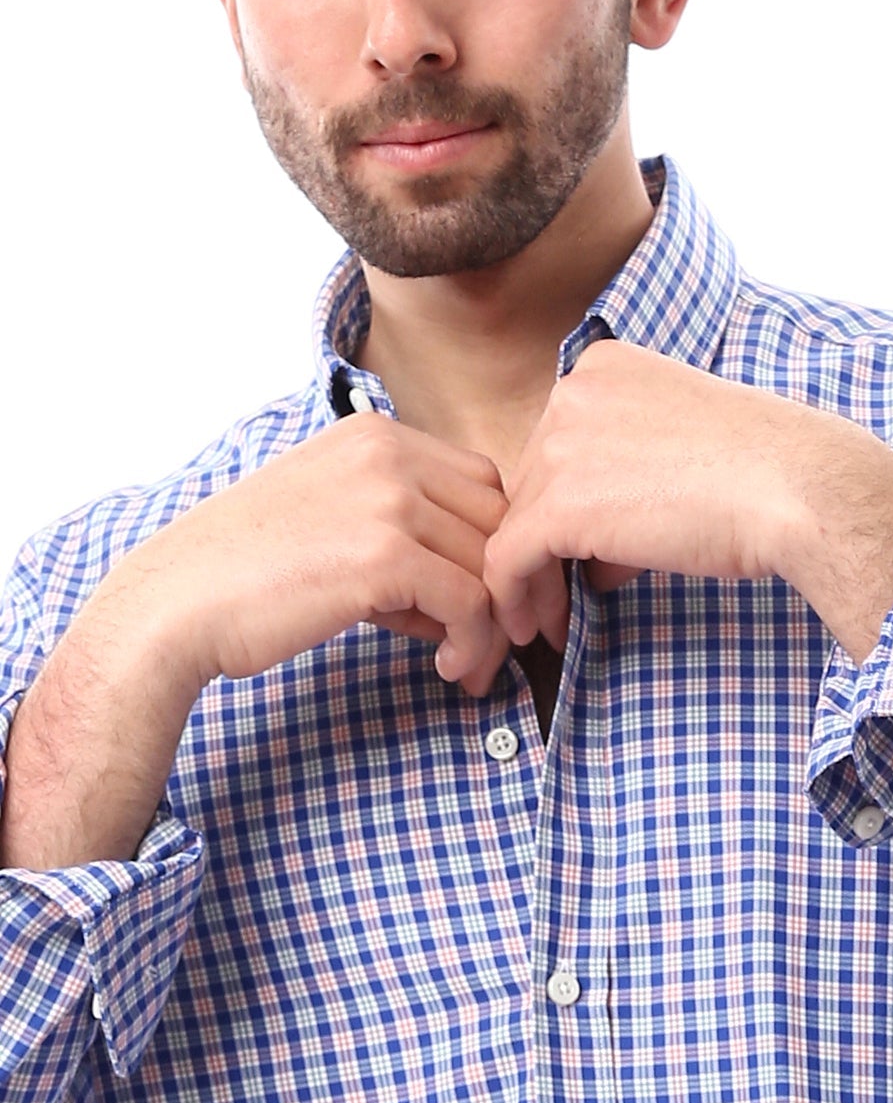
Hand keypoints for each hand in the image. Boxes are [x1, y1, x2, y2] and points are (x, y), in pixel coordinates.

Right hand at [98, 413, 513, 698]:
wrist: (176, 604)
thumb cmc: (244, 573)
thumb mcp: (333, 523)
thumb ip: (403, 538)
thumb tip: (468, 596)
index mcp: (375, 434)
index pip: (480, 482)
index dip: (494, 543)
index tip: (488, 596)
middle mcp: (387, 453)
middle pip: (496, 519)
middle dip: (505, 583)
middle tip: (498, 638)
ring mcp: (388, 500)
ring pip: (489, 564)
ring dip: (490, 625)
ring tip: (469, 664)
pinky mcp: (385, 556)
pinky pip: (469, 603)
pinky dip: (473, 643)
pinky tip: (450, 668)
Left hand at [478, 341, 892, 668]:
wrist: (799, 490)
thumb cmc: (770, 474)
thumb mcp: (687, 450)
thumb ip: (631, 479)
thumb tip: (599, 556)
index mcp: (605, 366)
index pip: (560, 443)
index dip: (568, 502)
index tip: (579, 552)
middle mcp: (572, 392)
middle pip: (533, 482)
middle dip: (546, 543)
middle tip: (561, 596)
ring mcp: (560, 445)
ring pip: (516, 523)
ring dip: (533, 579)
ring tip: (550, 623)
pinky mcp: (559, 506)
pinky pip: (509, 561)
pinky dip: (517, 600)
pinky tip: (541, 630)